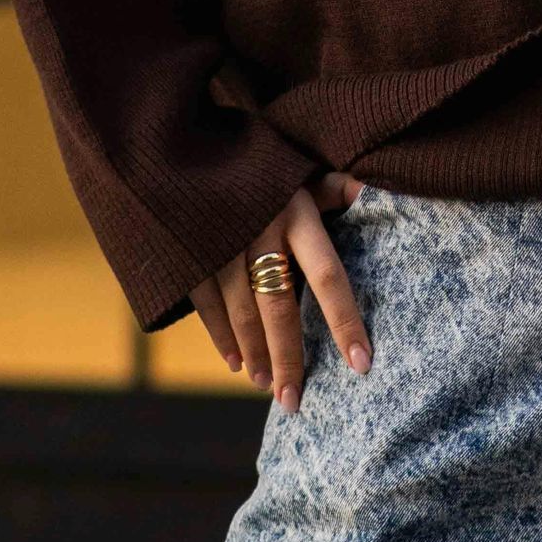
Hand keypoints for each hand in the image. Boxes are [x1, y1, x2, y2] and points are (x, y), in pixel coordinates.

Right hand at [188, 169, 373, 409]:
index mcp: (294, 213)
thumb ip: (328, 186)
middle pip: (281, 309)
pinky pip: (208, 310)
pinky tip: (237, 363)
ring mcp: (219, 250)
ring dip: (257, 355)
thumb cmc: (247, 157)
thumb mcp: (291, 165)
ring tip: (269, 385)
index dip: (346, 322)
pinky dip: (223, 339)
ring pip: (243, 316)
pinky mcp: (186, 259)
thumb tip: (369, 189)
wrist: (172, 140)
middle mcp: (259, 235)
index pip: (329, 277)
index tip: (362, 363)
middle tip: (297, 401)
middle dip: (290, 359)